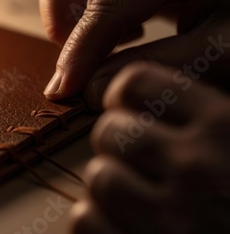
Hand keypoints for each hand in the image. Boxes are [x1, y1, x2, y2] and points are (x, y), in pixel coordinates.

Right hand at [40, 0, 229, 109]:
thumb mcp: (226, 48)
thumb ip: (156, 66)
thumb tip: (91, 88)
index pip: (111, 0)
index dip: (80, 48)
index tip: (62, 89)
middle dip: (63, 14)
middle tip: (77, 61)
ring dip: (73, 14)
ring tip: (104, 48)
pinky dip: (92, 14)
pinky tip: (122, 35)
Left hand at [69, 63, 229, 233]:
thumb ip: (203, 116)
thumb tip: (127, 89)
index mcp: (228, 127)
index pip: (136, 82)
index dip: (122, 96)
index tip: (127, 110)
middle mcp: (200, 168)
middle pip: (110, 131)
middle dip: (116, 143)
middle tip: (135, 160)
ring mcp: (173, 219)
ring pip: (97, 176)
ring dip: (108, 185)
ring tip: (135, 195)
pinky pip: (86, 220)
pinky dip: (95, 221)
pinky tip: (123, 224)